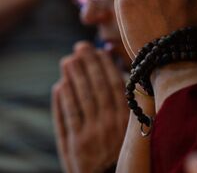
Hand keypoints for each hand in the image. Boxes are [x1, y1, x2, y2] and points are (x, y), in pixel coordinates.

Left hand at [52, 42, 127, 172]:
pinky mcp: (75, 144)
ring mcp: (92, 133)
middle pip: (97, 87)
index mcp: (127, 118)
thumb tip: (121, 76)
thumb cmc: (123, 153)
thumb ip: (128, 105)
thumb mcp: (133, 129)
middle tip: (80, 47)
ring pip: (82, 98)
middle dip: (88, 64)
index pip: (115, 84)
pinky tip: (60, 85)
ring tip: (68, 60)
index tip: (99, 50)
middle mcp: (111, 123)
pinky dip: (63, 99)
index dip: (106, 65)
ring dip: (74, 76)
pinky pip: (68, 116)